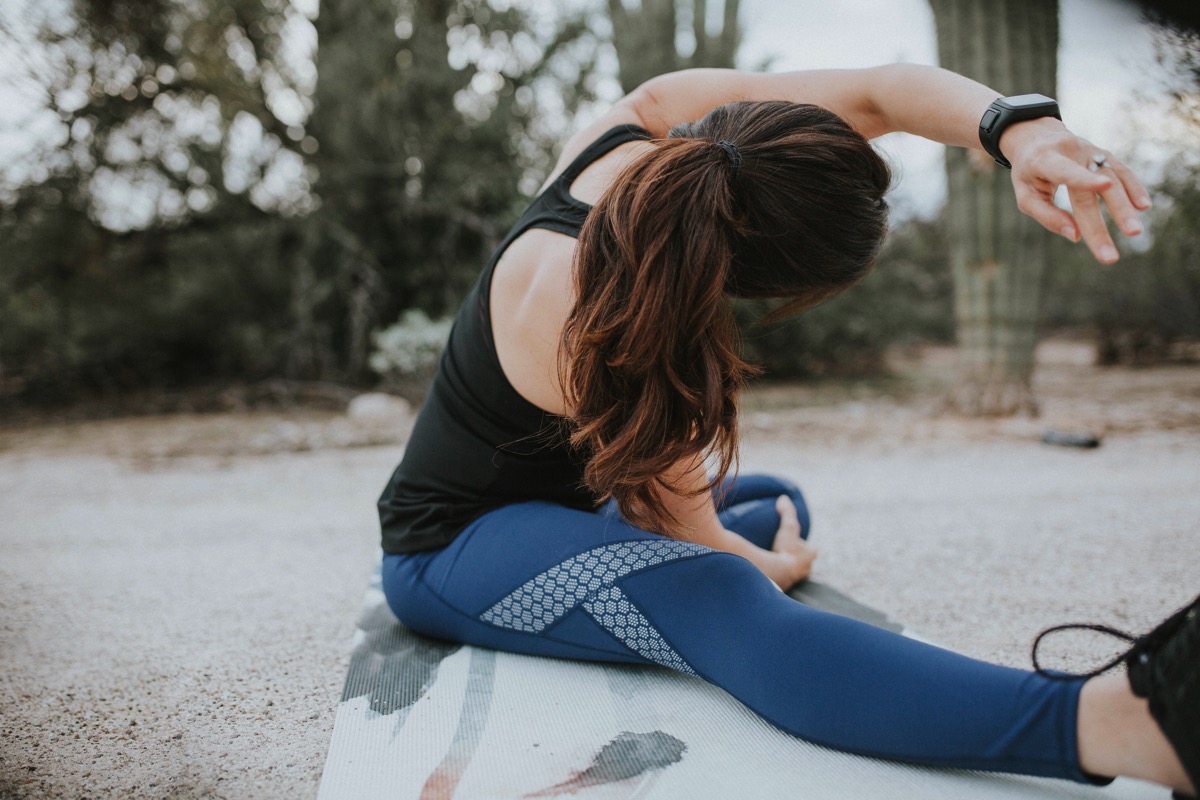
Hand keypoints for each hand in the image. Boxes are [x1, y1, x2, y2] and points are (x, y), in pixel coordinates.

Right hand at [769, 494, 816, 590]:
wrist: (776, 573)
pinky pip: (784, 582)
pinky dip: (780, 579)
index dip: (808, 547)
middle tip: (788, 556)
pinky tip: (772, 577)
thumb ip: (787, 512)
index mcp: (809, 555)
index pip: (812, 550)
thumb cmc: (785, 550)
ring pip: (796, 575)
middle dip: (800, 561)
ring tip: (779, 567)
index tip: (799, 544)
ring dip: (790, 571)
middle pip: (806, 564)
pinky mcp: (785, 588)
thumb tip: (783, 498)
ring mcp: (796, 580)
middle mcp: (805, 569)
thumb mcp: (787, 527)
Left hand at [999, 117, 1150, 263]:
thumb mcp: (1025, 195)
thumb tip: (1075, 237)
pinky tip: (1143, 206)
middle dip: (1114, 211)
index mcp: (1045, 160)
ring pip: (1114, 177)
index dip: (1084, 178)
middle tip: (1131, 234)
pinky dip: (1133, 187)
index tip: (1103, 186)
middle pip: (1096, 184)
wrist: (1036, 136)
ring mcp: (1091, 151)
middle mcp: (1072, 152)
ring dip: (1126, 204)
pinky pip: (1121, 171)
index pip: (1066, 170)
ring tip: (1136, 230)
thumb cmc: (1029, 173)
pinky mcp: (1103, 154)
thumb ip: (1047, 216)